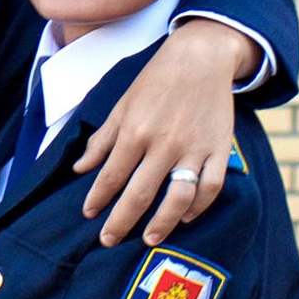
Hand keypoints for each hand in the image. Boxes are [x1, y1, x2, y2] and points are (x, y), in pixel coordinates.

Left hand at [74, 17, 254, 249]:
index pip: (111, 176)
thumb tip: (79, 169)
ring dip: (162, 223)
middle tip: (108, 241)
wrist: (202, 57)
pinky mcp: (219, 149)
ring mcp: (194, 148)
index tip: (89, 215)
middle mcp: (164, 143)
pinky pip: (211, 186)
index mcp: (136, 130)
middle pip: (139, 194)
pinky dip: (199, 206)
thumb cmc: (156, 81)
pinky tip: (185, 217)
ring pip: (178, 197)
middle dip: (120, 222)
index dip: (97, 199)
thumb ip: (102, 140)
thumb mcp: (123, 105)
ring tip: (148, 240)